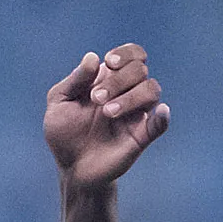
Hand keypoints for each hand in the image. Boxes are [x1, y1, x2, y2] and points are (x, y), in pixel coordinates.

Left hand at [42, 45, 170, 192]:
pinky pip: (160, 123)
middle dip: (117, 80)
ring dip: (130, 97)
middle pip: (139, 69)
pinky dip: (162, 116)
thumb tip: (93, 58)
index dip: (125, 53)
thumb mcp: (59, 102)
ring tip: (107, 113)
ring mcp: (136, 114)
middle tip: (95, 99)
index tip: (109, 62)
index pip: (132, 55)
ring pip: (152, 90)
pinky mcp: (141, 136)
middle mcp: (127, 93)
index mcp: (109, 79)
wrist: (71, 167)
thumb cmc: (64, 132)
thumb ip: (75, 80)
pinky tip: (159, 113)